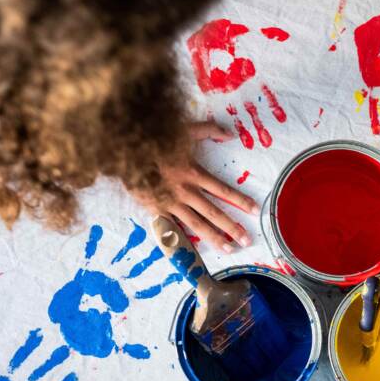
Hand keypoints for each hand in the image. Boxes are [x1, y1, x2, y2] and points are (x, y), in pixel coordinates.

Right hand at [132, 121, 258, 252]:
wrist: (125, 150)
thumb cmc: (154, 139)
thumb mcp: (184, 129)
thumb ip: (208, 130)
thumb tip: (230, 133)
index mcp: (194, 173)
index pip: (222, 190)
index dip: (240, 200)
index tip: (254, 210)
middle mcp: (186, 191)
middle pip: (214, 212)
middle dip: (232, 226)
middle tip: (247, 240)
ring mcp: (171, 203)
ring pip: (197, 224)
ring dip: (214, 237)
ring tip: (228, 249)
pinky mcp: (156, 210)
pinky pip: (172, 227)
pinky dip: (183, 240)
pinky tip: (194, 251)